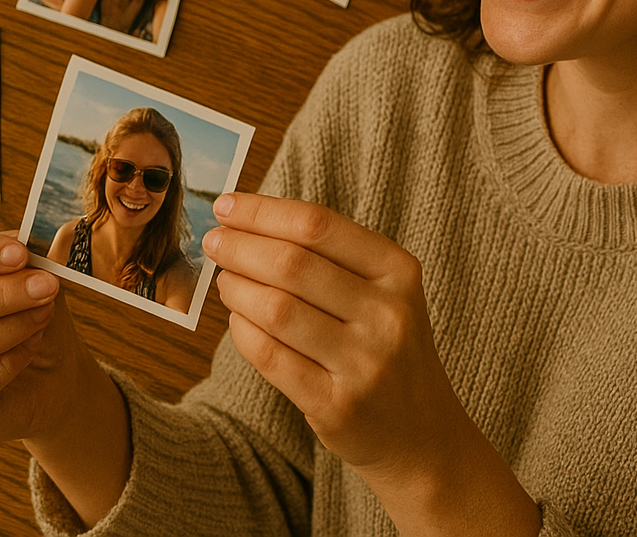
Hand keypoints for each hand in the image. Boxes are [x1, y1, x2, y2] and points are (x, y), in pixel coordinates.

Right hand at [0, 232, 62, 443]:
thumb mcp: (29, 276)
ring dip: (5, 330)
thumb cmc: (29, 317)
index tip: (21, 252)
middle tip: (46, 285)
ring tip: (42, 316)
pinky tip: (29, 350)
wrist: (54, 375)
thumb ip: (24, 255)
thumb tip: (31, 239)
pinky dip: (4, 367)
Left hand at [202, 192, 464, 481]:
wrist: (421, 431)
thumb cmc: (388, 347)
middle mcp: (388, 314)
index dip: (263, 212)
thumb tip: (246, 223)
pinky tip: (237, 320)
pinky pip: (271, 357)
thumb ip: (328, 257)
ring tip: (225, 281)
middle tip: (214, 242)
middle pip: (292, 264)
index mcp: (399, 272)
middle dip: (240, 247)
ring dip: (237, 289)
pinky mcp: (337, 405)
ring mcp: (365, 363)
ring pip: (277, 309)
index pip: (318, 225)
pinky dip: (242, 332)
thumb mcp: (383, 292)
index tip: (227, 206)